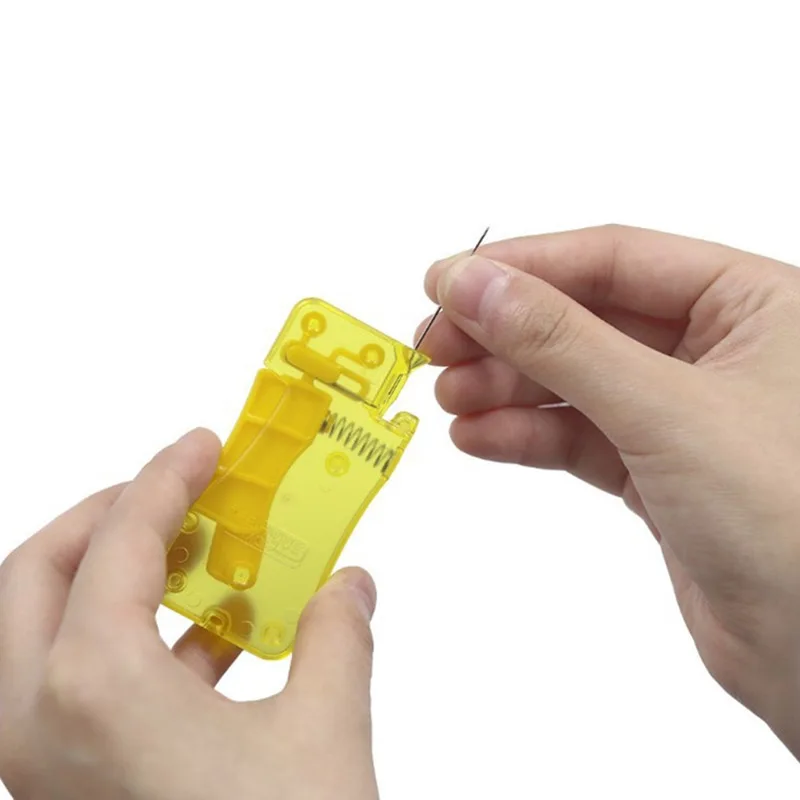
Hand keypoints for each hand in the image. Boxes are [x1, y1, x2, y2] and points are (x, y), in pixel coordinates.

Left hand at [0, 430, 377, 799]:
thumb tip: (349, 588)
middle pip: (38, 573)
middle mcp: (41, 724)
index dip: (166, 478)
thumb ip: (337, 640)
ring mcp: (42, 763)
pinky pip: (70, 688)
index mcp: (97, 689)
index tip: (203, 447)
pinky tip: (206, 643)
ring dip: (110, 580)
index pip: (120, 542)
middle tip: (173, 494)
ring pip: (38, 632)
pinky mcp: (66, 789)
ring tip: (189, 556)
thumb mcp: (323, 733)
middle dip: (107, 518)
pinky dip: (125, 645)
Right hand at [420, 224, 799, 757]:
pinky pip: (579, 436)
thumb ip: (561, 342)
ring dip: (506, 387)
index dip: (523, 267)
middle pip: (585, 319)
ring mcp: (684, 413)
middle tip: (434, 346)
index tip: (448, 281)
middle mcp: (719, 349)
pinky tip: (479, 436)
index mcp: (750, 303)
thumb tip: (473, 285)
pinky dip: (526, 434)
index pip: (614, 258)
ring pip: (575, 381)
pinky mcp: (659, 471)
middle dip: (504, 334)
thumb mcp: (663, 408)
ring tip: (450, 399)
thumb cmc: (792, 521)